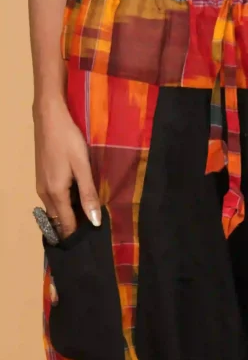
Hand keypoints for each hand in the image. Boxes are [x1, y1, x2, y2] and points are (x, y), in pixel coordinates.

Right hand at [33, 97, 100, 238]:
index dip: (77, 235)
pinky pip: (53, 200)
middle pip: (59, 220)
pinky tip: (77, 201)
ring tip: (88, 219)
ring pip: (55, 210)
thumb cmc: (68, 140)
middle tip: (93, 234)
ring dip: (68, 217)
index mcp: (56, 194)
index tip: (92, 243)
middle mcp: (45, 194)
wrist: (49, 116)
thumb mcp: (82, 167)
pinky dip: (64, 205)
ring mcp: (41, 186)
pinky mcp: (42, 178)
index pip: (66, 225)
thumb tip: (94, 222)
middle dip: (73, 228)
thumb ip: (89, 194)